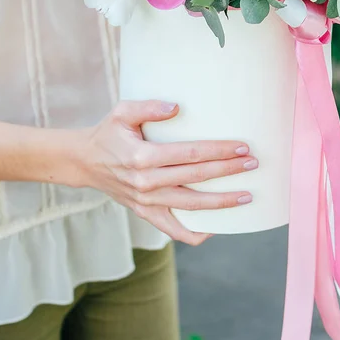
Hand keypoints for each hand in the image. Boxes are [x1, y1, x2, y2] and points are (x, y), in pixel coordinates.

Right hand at [76, 100, 257, 244]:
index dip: (219, 151)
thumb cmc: (108, 133)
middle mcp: (146, 183)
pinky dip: (198, 233)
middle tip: (254, 164)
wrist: (85, 162)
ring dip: (222, 202)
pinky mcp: (146, 214)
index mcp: (142, 157)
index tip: (242, 147)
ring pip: (192, 207)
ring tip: (247, 196)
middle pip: (197, 179)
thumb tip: (177, 106)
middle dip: (229, 171)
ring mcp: (147, 202)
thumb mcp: (122, 112)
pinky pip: (175, 231)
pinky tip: (219, 226)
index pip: (191, 154)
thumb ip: (149, 107)